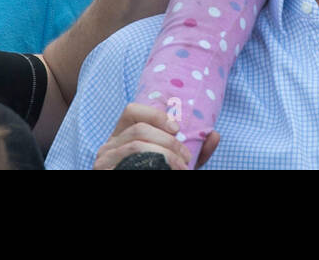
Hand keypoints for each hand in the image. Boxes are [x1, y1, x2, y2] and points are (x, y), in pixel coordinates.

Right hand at [92, 103, 220, 169]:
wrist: (135, 207)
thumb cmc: (155, 174)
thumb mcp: (175, 163)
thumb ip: (195, 151)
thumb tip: (215, 135)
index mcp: (122, 137)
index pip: (132, 111)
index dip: (156, 115)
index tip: (177, 129)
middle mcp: (109, 146)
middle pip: (139, 129)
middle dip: (168, 142)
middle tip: (186, 158)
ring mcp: (104, 161)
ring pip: (136, 146)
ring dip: (165, 155)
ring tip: (181, 167)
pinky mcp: (104, 171)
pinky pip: (130, 162)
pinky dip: (155, 163)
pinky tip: (166, 171)